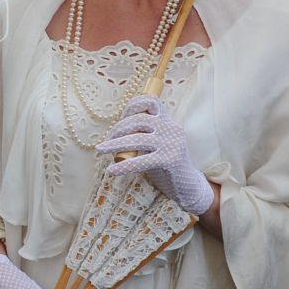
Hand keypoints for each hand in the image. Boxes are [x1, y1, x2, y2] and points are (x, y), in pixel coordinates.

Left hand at [96, 96, 214, 216]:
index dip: (133, 106)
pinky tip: (111, 171)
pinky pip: (142, 161)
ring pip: (138, 139)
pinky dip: (123, 166)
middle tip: (105, 142)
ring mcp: (172, 144)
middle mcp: (172, 129)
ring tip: (100, 150)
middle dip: (118, 129)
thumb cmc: (165, 164)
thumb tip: (114, 131)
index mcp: (168, 121)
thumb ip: (141, 134)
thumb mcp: (154, 144)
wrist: (187, 186)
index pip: (151, 101)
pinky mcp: (170, 160)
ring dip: (114, 144)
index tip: (121, 118)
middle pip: (140, 120)